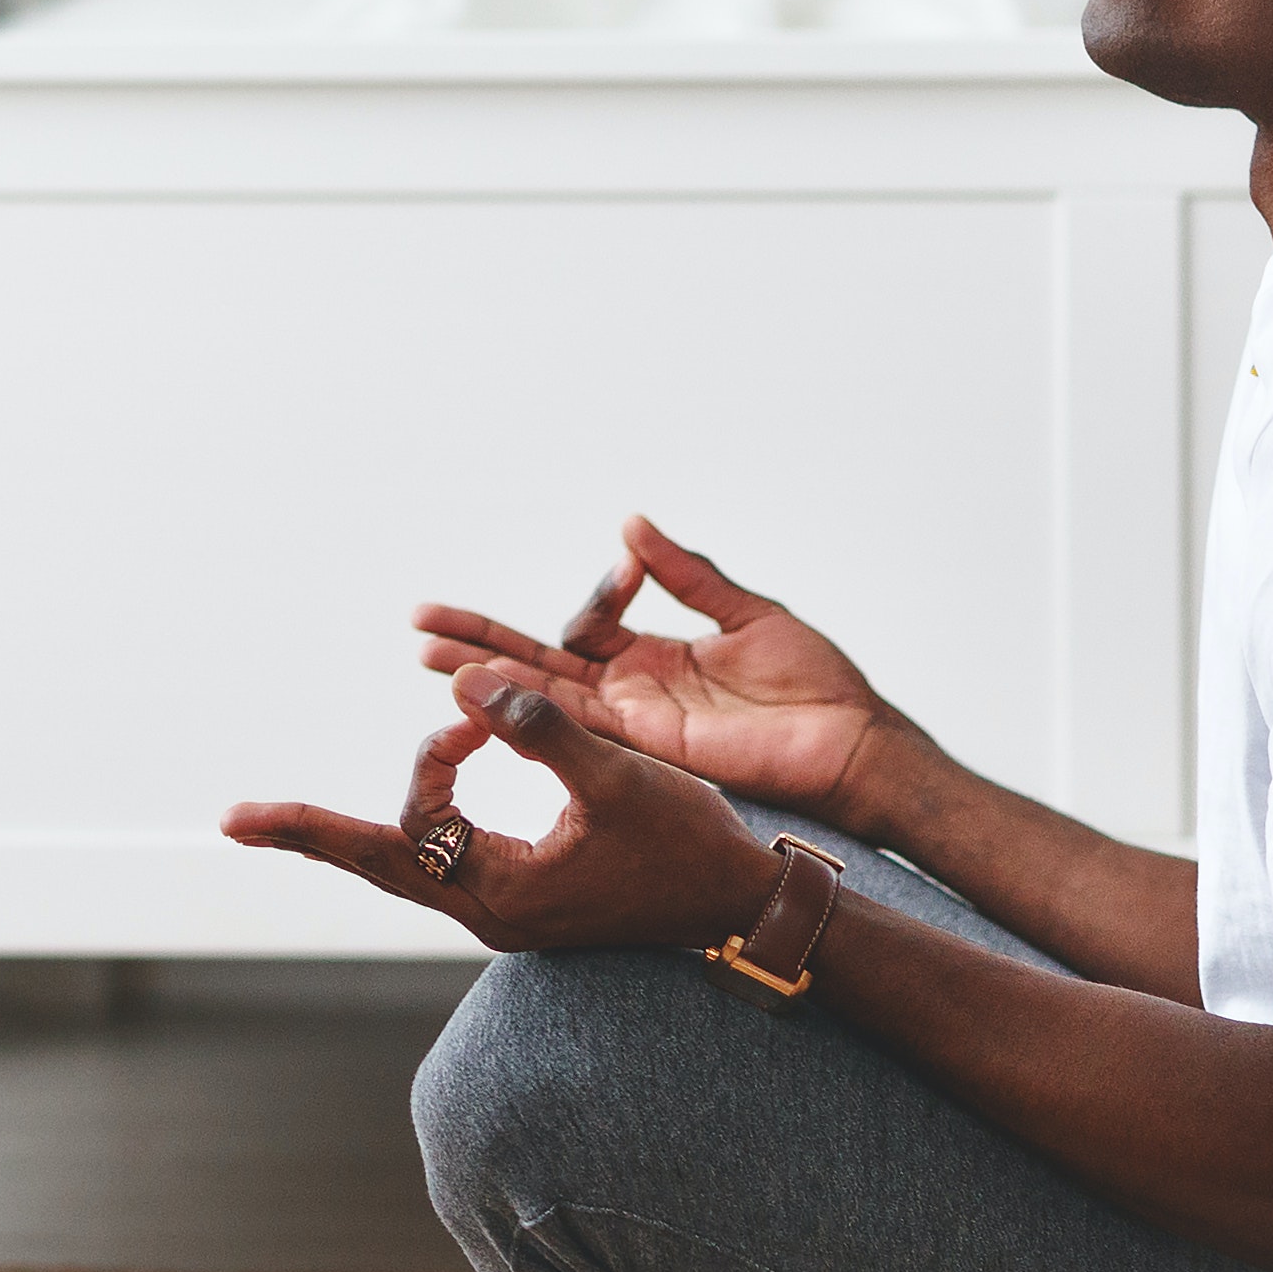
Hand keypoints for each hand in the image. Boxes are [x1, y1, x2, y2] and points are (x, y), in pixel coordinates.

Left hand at [223, 676, 781, 955]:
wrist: (741, 907)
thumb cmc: (687, 845)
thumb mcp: (616, 776)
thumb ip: (538, 727)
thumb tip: (463, 683)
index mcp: (503, 894)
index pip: (414, 827)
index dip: (428, 758)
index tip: (472, 714)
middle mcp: (489, 912)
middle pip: (375, 866)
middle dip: (306, 837)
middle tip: (231, 823)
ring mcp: (503, 910)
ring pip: (404, 866)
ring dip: (350, 835)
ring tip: (276, 824)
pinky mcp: (521, 898)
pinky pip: (439, 863)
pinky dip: (410, 829)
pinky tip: (390, 816)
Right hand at [412, 516, 910, 824]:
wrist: (852, 742)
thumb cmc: (817, 685)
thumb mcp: (747, 612)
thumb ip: (687, 573)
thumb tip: (631, 526)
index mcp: (656, 657)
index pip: (589, 624)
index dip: (598, 594)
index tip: (626, 571)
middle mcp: (633, 691)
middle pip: (539, 662)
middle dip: (481, 642)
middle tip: (420, 624)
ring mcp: (633, 722)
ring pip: (540, 695)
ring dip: (483, 674)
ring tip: (426, 655)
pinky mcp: (644, 745)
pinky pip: (573, 723)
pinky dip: (525, 706)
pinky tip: (482, 692)